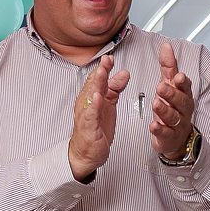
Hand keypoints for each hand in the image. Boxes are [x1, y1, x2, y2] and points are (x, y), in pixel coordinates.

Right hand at [69, 55, 130, 178]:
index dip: (103, 67)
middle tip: (107, 60)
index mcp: (91, 96)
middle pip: (93, 84)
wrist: (86, 153)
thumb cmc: (96, 128)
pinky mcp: (89, 127)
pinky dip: (94, 106)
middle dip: (100, 71)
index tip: (110, 57)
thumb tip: (123, 73)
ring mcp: (86, 115)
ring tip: (102, 72)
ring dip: (96, 84)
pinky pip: (91, 115)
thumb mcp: (108, 104)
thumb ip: (114, 88)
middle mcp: (87, 103)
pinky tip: (97, 97)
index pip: (96, 78)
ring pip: (90, 96)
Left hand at [149, 39, 196, 157]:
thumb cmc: (173, 107)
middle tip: (161, 87)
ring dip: (165, 110)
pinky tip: (153, 126)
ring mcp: (177, 124)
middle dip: (172, 93)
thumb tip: (166, 46)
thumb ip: (168, 66)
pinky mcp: (169, 137)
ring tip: (156, 104)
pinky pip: (166, 133)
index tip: (178, 76)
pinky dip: (160, 130)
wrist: (176, 136)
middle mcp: (183, 109)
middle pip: (180, 101)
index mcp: (183, 94)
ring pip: (173, 116)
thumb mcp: (170, 85)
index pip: (185, 86)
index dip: (182, 82)